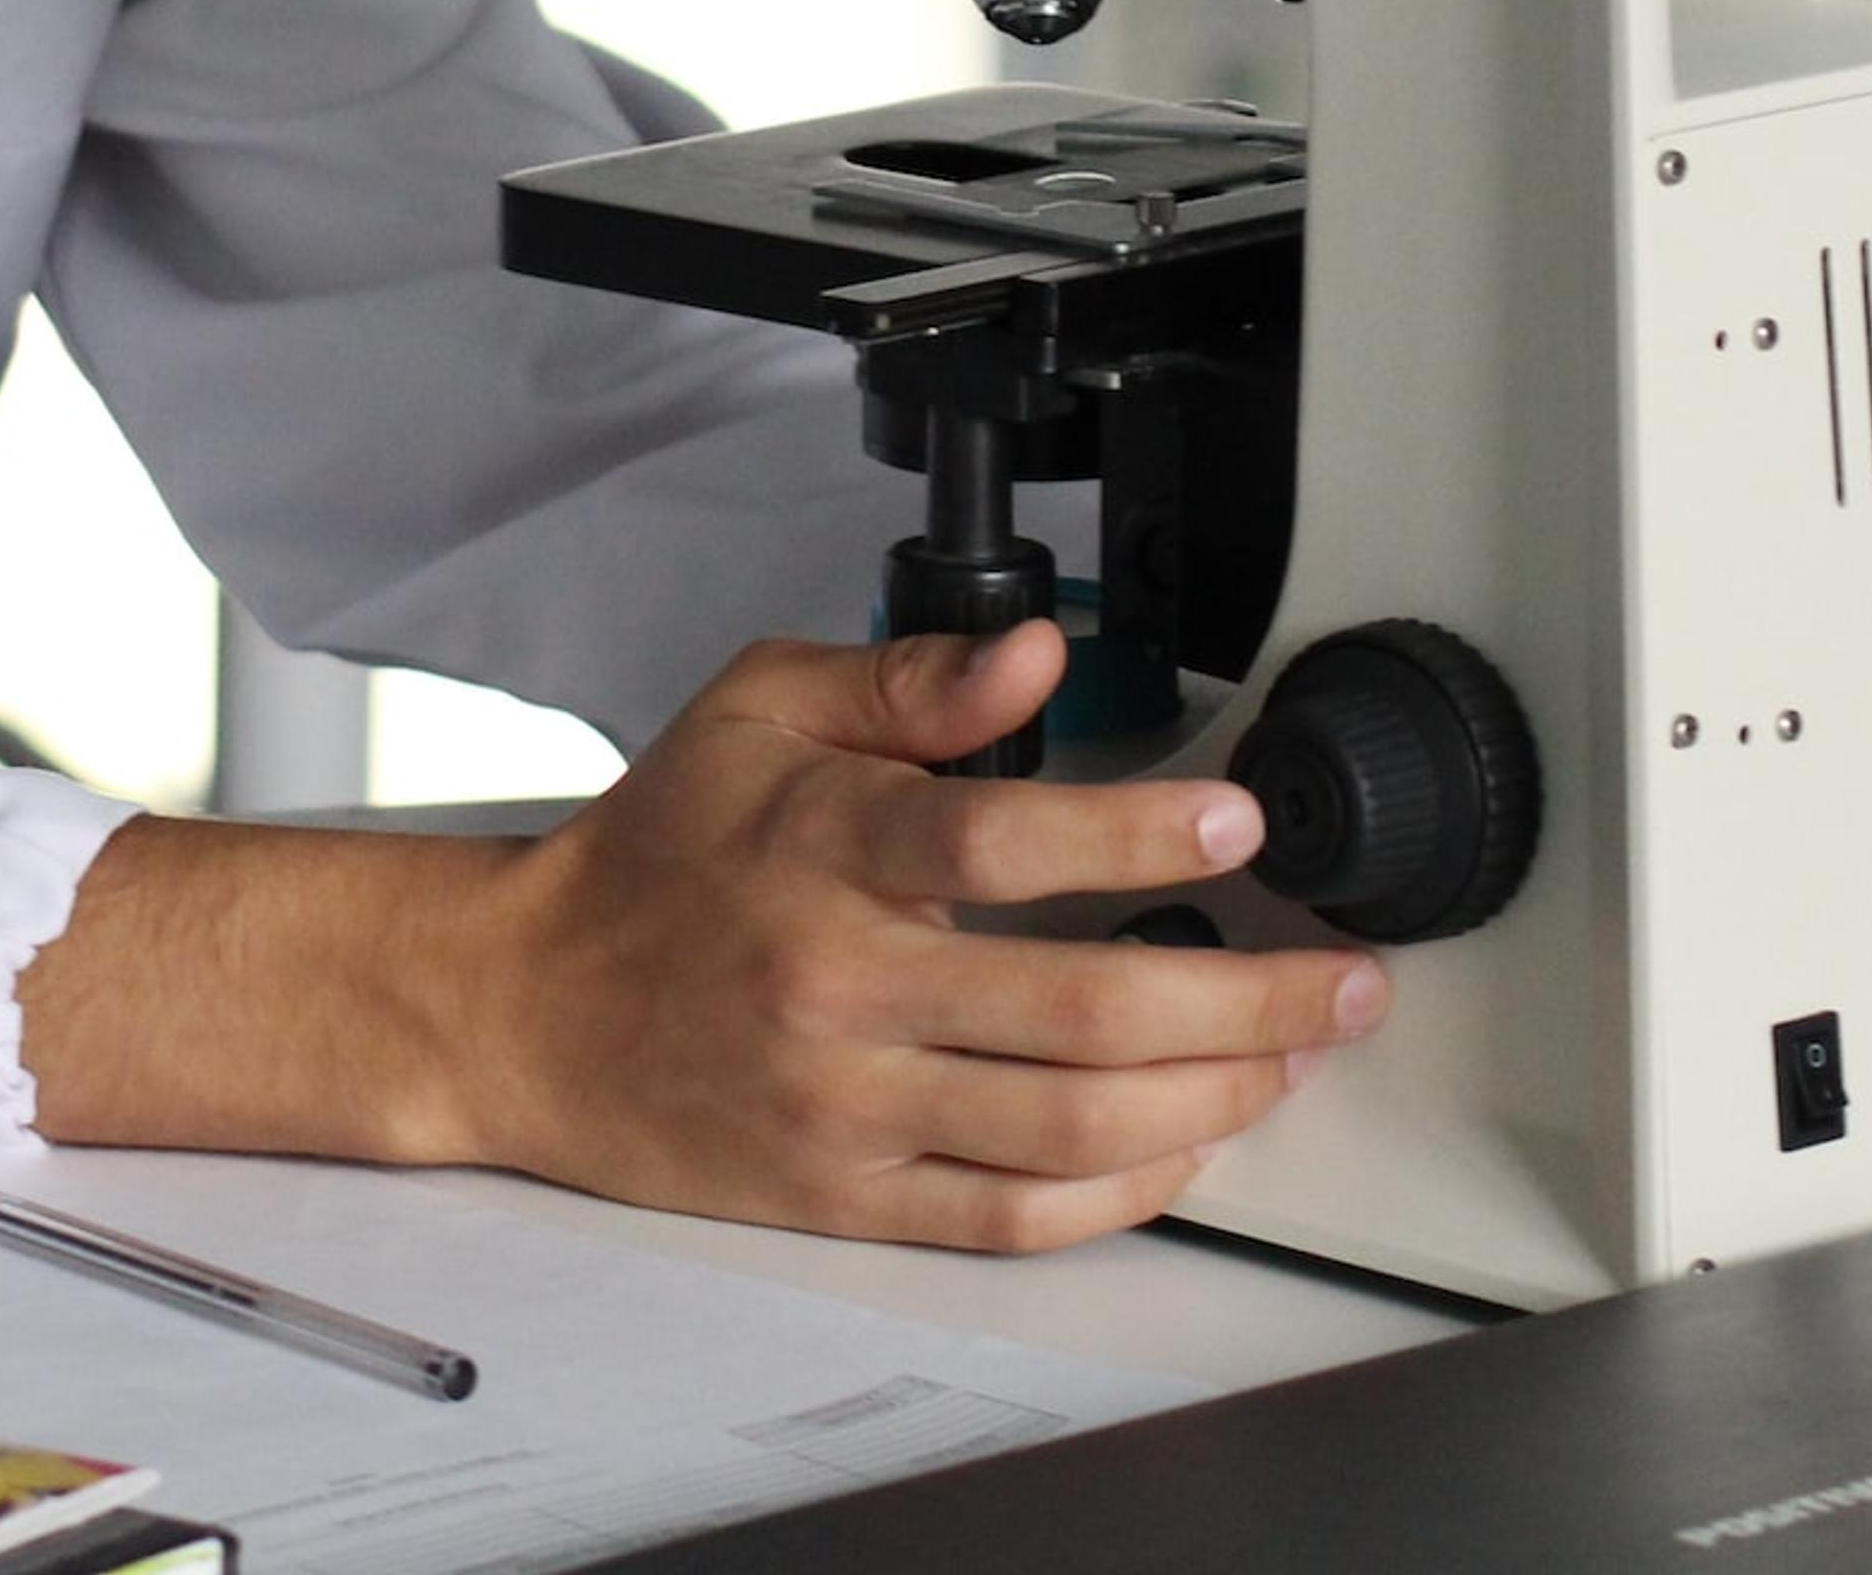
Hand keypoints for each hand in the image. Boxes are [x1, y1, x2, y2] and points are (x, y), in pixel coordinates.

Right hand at [445, 624, 1389, 1248]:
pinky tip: (1188, 1145)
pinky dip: (1124, 1191)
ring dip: (1214, 1097)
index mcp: (821, 846)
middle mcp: (838, 982)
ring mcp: (846, 1103)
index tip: (1235, 816)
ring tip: (1291, 1057)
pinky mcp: (846, 1195)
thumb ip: (908, 678)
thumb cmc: (657, 849)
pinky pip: (1014, 1214)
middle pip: (1078, 1009)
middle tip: (1341, 978)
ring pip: (1070, 1124)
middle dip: (1246, 997)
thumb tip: (1037, 655)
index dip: (1132, 829)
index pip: (996, 841)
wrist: (530, 1005)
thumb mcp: (759, 708)